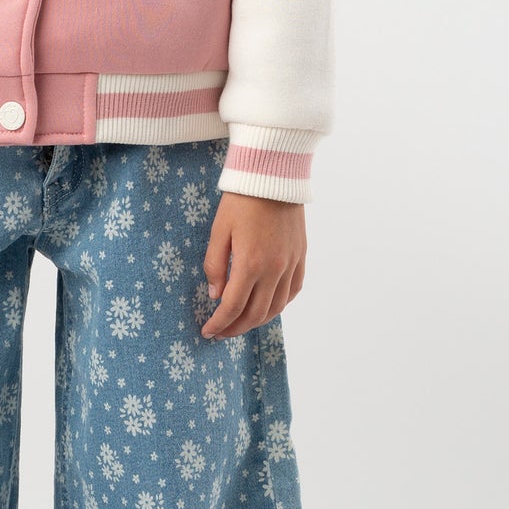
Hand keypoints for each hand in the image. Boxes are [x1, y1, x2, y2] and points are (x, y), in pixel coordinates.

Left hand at [201, 191, 304, 337]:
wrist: (273, 175)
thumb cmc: (240, 200)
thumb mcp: (218, 231)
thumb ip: (215, 266)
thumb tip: (216, 296)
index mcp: (251, 263)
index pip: (233, 307)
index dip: (219, 324)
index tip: (207, 332)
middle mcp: (275, 269)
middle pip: (256, 314)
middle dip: (236, 328)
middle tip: (221, 333)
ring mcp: (291, 263)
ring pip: (277, 307)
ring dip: (258, 321)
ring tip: (241, 323)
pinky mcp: (300, 255)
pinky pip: (293, 290)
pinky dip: (280, 304)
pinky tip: (267, 306)